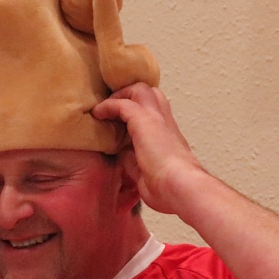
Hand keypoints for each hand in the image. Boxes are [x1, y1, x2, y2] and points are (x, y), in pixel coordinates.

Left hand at [92, 83, 208, 215]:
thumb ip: (135, 161)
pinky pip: (123, 104)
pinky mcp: (145, 120)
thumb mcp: (147, 173)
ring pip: (140, 90)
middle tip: (113, 109)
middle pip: (151, 94)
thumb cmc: (168, 188)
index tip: (120, 120)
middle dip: (130, 96)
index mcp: (168, 136)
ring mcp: (157, 119)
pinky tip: (98, 114)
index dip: (139, 111)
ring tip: (105, 108)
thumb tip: (123, 154)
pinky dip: (108, 106)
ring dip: (120, 96)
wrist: (180, 187)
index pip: (156, 112)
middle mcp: (165, 123)